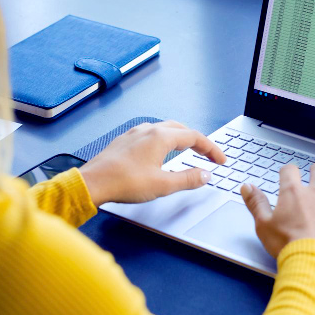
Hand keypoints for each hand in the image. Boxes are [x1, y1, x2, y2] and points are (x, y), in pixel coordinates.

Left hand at [79, 120, 225, 206]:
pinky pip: (151, 134)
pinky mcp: (125, 141)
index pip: (194, 137)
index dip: (211, 149)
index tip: (220, 160)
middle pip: (181, 129)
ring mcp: (135, 133)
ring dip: (180, 138)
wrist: (94, 183)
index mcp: (161, 137)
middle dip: (198, 141)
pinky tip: (161, 152)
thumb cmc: (124, 183)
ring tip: (188, 150)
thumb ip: (188, 179)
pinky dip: (164, 140)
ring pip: (165, 129)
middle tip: (207, 154)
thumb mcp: (163, 185)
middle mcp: (148, 130)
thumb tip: (205, 174)